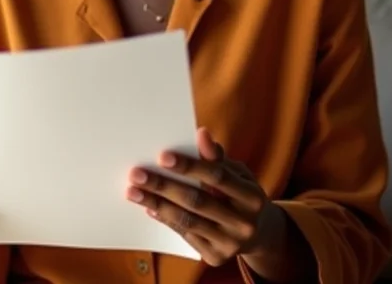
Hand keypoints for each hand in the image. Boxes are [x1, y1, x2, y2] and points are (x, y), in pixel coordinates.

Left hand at [126, 127, 272, 266]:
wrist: (257, 233)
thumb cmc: (240, 193)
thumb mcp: (237, 173)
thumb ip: (216, 157)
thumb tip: (201, 134)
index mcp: (252, 197)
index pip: (217, 176)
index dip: (189, 166)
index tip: (162, 156)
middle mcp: (243, 223)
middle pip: (197, 200)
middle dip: (164, 186)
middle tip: (137, 174)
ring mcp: (230, 243)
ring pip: (187, 220)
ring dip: (157, 203)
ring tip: (133, 191)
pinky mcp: (216, 257)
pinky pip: (185, 234)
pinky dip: (165, 219)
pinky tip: (150, 206)